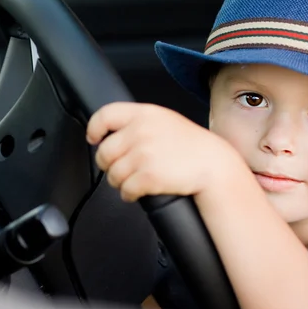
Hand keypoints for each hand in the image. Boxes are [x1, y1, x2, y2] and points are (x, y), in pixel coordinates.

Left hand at [86, 102, 243, 201]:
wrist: (213, 164)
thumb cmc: (192, 145)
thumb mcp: (165, 120)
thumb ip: (140, 121)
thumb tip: (113, 131)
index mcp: (144, 114)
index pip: (105, 115)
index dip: (94, 128)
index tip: (94, 138)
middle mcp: (140, 132)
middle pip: (104, 151)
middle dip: (108, 164)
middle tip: (119, 168)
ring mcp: (143, 155)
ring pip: (112, 174)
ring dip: (119, 182)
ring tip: (133, 180)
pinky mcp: (148, 176)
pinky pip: (125, 190)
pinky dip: (128, 194)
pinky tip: (138, 191)